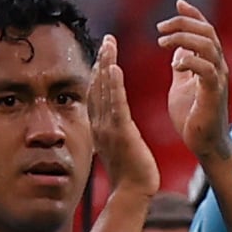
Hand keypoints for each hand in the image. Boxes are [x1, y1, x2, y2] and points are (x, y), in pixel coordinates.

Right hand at [86, 35, 156, 193]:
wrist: (134, 191)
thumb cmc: (131, 171)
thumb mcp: (119, 145)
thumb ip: (115, 130)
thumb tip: (113, 122)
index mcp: (100, 125)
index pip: (97, 92)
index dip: (99, 71)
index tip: (104, 52)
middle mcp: (100, 123)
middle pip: (97, 86)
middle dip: (101, 61)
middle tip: (107, 40)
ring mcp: (108, 127)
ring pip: (104, 90)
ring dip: (106, 65)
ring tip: (109, 45)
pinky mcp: (120, 133)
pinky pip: (115, 104)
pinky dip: (114, 85)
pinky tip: (115, 68)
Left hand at [159, 2, 231, 154]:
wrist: (203, 143)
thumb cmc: (193, 116)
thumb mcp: (182, 84)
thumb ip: (183, 65)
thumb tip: (178, 48)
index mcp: (210, 63)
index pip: (207, 30)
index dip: (194, 14)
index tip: (178, 3)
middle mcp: (218, 68)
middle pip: (208, 33)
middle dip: (184, 23)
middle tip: (161, 27)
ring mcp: (218, 80)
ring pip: (209, 46)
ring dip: (184, 39)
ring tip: (162, 42)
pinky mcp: (214, 94)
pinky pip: (206, 69)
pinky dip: (189, 62)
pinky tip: (174, 65)